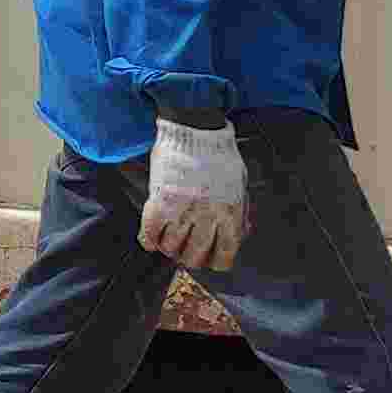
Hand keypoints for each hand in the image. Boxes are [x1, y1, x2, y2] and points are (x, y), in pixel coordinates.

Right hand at [139, 118, 249, 272]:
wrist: (196, 130)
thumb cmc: (221, 156)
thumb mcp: (240, 186)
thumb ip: (240, 211)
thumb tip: (242, 232)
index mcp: (230, 215)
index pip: (224, 256)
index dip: (216, 261)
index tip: (210, 258)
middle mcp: (207, 218)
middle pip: (195, 256)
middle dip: (190, 258)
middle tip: (186, 251)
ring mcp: (182, 211)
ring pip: (171, 248)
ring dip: (169, 248)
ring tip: (168, 242)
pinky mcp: (160, 201)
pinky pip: (150, 233)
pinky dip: (149, 240)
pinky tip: (151, 241)